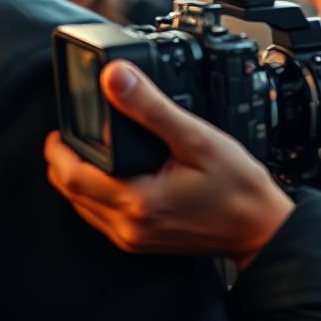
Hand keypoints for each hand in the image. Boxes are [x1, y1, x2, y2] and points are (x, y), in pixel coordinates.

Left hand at [44, 59, 293, 269]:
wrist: (261, 228)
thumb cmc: (239, 188)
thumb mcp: (198, 138)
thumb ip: (152, 108)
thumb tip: (117, 79)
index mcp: (138, 200)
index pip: (71, 175)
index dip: (58, 149)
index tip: (61, 127)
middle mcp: (129, 226)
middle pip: (70, 193)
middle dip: (64, 162)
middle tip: (70, 135)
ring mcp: (134, 239)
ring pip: (84, 208)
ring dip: (79, 180)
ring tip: (91, 151)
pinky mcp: (142, 242)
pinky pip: (103, 218)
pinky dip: (97, 195)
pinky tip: (115, 177)